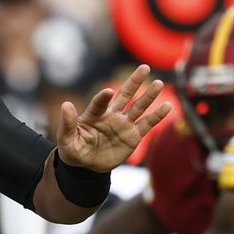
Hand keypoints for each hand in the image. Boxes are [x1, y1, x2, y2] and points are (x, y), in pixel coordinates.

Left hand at [56, 65, 170, 172]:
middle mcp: (111, 115)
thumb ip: (68, 123)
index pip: (100, 103)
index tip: (109, 92)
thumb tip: (65, 105)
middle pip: (125, 95)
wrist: (86, 166)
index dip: (103, 97)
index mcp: (94, 114)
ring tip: (159, 83)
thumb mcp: (67, 139)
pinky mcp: (133, 136)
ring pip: (138, 107)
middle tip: (144, 67)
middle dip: (134, 82)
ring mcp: (123, 124)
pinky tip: (167, 106)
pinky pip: (147, 124)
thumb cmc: (73, 149)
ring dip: (149, 96)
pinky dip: (157, 116)